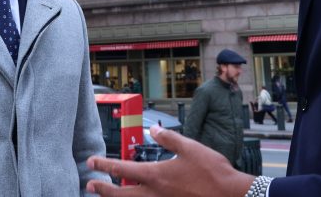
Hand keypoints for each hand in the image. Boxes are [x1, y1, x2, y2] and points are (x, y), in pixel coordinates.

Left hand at [86, 125, 254, 196]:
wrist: (231, 195)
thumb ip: (168, 139)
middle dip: (103, 189)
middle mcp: (154, 194)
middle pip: (120, 194)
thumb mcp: (190, 148)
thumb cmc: (212, 171)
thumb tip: (152, 130)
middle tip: (89, 185)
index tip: (91, 162)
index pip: (122, 169)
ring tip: (104, 196)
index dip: (104, 165)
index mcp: (156, 176)